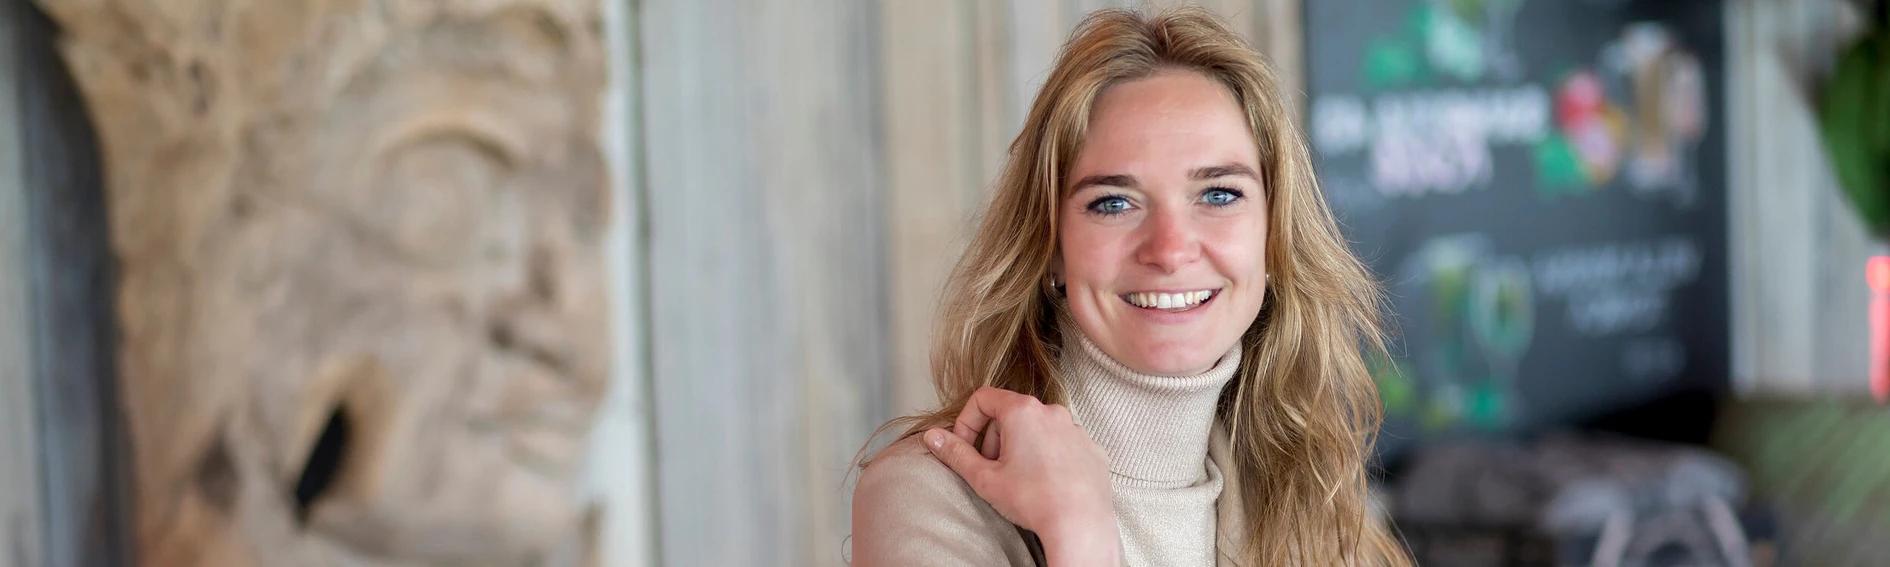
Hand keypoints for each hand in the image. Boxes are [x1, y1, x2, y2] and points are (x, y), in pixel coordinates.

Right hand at [923, 386, 1120, 566]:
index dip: (967, 421)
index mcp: (1023, 411)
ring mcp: (1075, 429)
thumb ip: (955, 453)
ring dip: (1022, 447)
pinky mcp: (1091, 448)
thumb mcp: (984, 478)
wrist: (1079, 525)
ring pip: (1038, 429)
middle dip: (994, 438)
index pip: (983, 398)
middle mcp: (1052, 412)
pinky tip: (1046, 483)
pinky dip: (1049, 457)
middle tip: (992, 469)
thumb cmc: (1034, 500)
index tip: (966, 447)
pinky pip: (1063, 444)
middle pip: (1011, 413)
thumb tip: (933, 437)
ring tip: (1019, 480)